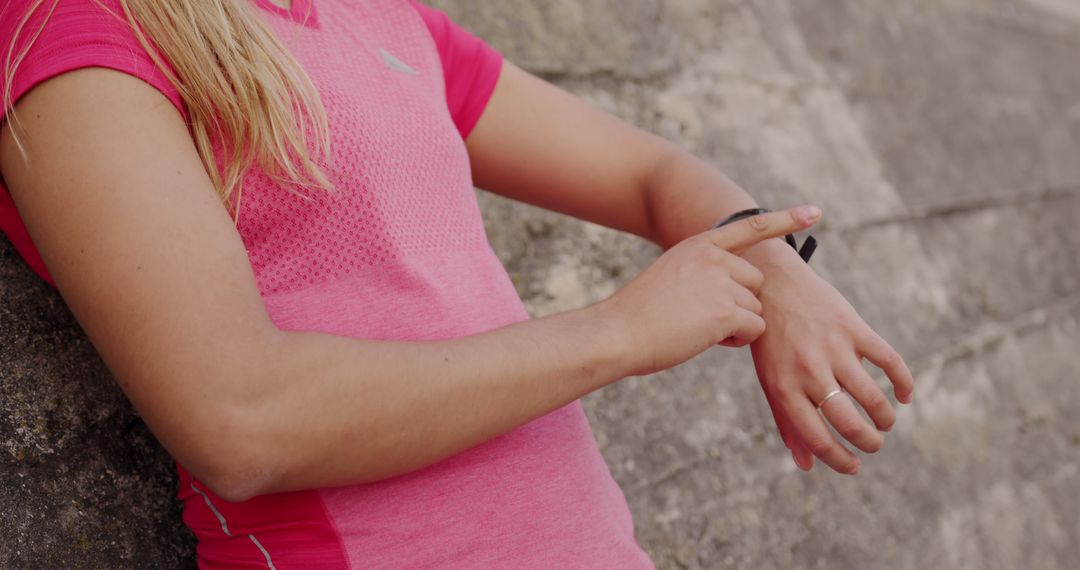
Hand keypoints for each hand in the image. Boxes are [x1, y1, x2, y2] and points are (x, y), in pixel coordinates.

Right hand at [600, 206, 820, 376]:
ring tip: (696, 328)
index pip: (750, 227)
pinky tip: (704, 339)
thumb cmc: (639, 315)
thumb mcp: (670, 277)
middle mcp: (713, 258)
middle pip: (756, 284)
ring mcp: (721, 283)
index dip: (785, 220)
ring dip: (736, 326)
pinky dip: (736, 340)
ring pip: (756, 310)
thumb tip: (741, 290)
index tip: (816, 212)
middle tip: (703, 317)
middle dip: (740, 305)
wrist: (617, 332)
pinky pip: (754, 329)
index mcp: (699, 245)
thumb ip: (704, 275)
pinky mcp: (725, 312)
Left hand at [744, 241, 914, 473]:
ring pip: (872, 397)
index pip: (817, 438)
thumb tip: (807, 465)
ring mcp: (833, 348)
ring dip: (885, 418)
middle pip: (849, 422)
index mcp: (784, 388)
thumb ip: (788, 422)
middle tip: (874, 443)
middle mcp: (809, 371)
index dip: (840, 460)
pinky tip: (904, 395)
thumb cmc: (771, 343)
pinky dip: (903, 382)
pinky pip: (889, 361)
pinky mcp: (853, 328)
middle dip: (868, 442)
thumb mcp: (770, 381)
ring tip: (884, 423)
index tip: (854, 466)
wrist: (771, 286)